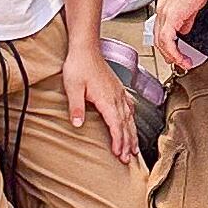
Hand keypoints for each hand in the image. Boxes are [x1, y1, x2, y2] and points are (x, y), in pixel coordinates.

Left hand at [64, 37, 139, 164]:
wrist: (85, 48)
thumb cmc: (79, 65)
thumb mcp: (73, 87)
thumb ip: (76, 106)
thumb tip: (78, 124)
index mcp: (107, 98)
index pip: (116, 125)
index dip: (119, 141)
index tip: (119, 154)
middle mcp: (116, 97)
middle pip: (126, 124)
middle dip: (127, 143)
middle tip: (127, 159)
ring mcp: (119, 92)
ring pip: (129, 117)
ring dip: (132, 134)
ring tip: (134, 148)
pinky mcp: (117, 88)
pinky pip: (129, 107)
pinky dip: (132, 119)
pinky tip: (132, 123)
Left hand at [153, 0, 207, 75]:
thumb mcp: (191, 3)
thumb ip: (186, 17)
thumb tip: (184, 29)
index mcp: (164, 4)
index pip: (160, 28)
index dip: (167, 43)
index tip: (176, 52)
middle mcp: (160, 8)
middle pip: (158, 37)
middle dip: (168, 53)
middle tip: (178, 62)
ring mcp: (163, 12)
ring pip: (160, 42)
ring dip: (171, 56)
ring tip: (183, 63)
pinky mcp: (171, 16)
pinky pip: (167, 41)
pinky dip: (174, 53)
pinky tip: (183, 58)